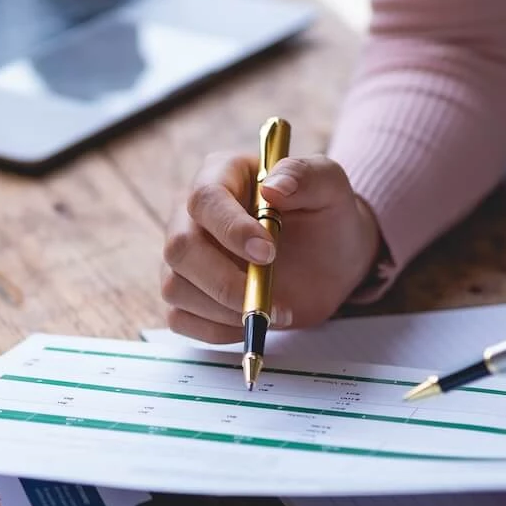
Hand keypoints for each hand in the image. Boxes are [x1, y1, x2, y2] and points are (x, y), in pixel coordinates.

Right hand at [160, 153, 382, 343]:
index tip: (268, 253)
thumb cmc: (324, 214)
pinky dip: (216, 330)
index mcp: (220, 176)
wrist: (328, 257)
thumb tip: (274, 186)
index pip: (205, 199)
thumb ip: (308, 175)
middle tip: (270, 298)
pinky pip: (180, 319)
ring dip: (224, 310)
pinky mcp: (187, 294)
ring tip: (272, 311)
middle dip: (223, 281)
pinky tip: (252, 322)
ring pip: (175, 287)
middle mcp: (191, 216)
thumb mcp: (330, 186)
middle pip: (180, 248)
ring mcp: (185, 258)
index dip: (230, 228)